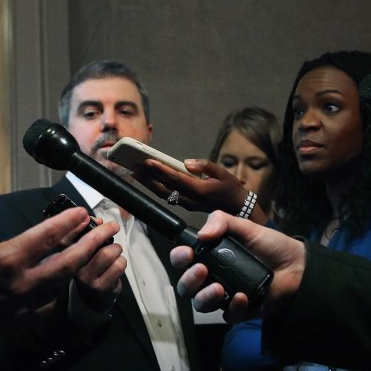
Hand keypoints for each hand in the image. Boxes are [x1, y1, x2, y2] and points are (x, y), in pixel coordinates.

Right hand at [0, 184, 121, 347]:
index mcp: (6, 260)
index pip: (47, 237)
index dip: (68, 222)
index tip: (83, 211)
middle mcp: (22, 284)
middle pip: (69, 262)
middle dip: (93, 243)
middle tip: (110, 229)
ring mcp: (25, 306)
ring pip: (64, 283)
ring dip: (82, 265)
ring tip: (96, 250)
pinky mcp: (22, 322)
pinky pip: (51, 304)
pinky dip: (62, 289)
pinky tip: (65, 279)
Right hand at [71, 227, 125, 312]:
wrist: (92, 298)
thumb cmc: (91, 268)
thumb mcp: (86, 250)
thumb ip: (91, 233)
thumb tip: (99, 220)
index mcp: (67, 254)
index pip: (72, 236)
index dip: (91, 226)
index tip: (104, 223)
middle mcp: (73, 267)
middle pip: (94, 243)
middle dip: (107, 236)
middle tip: (113, 236)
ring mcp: (87, 278)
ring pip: (108, 254)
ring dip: (117, 251)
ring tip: (115, 255)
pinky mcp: (101, 287)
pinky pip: (118, 266)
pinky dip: (122, 262)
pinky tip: (116, 267)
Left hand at [136, 159, 265, 222]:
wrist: (237, 209)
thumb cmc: (230, 188)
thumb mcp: (223, 173)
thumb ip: (205, 166)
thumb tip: (186, 162)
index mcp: (199, 189)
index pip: (175, 178)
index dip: (160, 170)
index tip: (147, 161)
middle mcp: (190, 199)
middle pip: (164, 188)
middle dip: (147, 177)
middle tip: (133, 166)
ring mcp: (187, 204)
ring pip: (163, 194)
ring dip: (148, 184)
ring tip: (135, 172)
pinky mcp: (186, 205)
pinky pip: (167, 196)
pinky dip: (155, 188)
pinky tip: (147, 181)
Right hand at [170, 211, 304, 323]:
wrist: (296, 264)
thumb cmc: (269, 244)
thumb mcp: (244, 226)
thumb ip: (221, 221)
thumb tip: (202, 234)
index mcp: (209, 256)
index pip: (183, 260)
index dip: (179, 258)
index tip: (187, 253)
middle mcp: (212, 277)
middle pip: (186, 287)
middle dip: (188, 280)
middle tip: (201, 270)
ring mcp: (225, 295)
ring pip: (201, 304)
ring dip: (205, 297)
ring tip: (219, 288)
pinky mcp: (240, 310)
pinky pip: (228, 315)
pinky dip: (233, 307)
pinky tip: (242, 297)